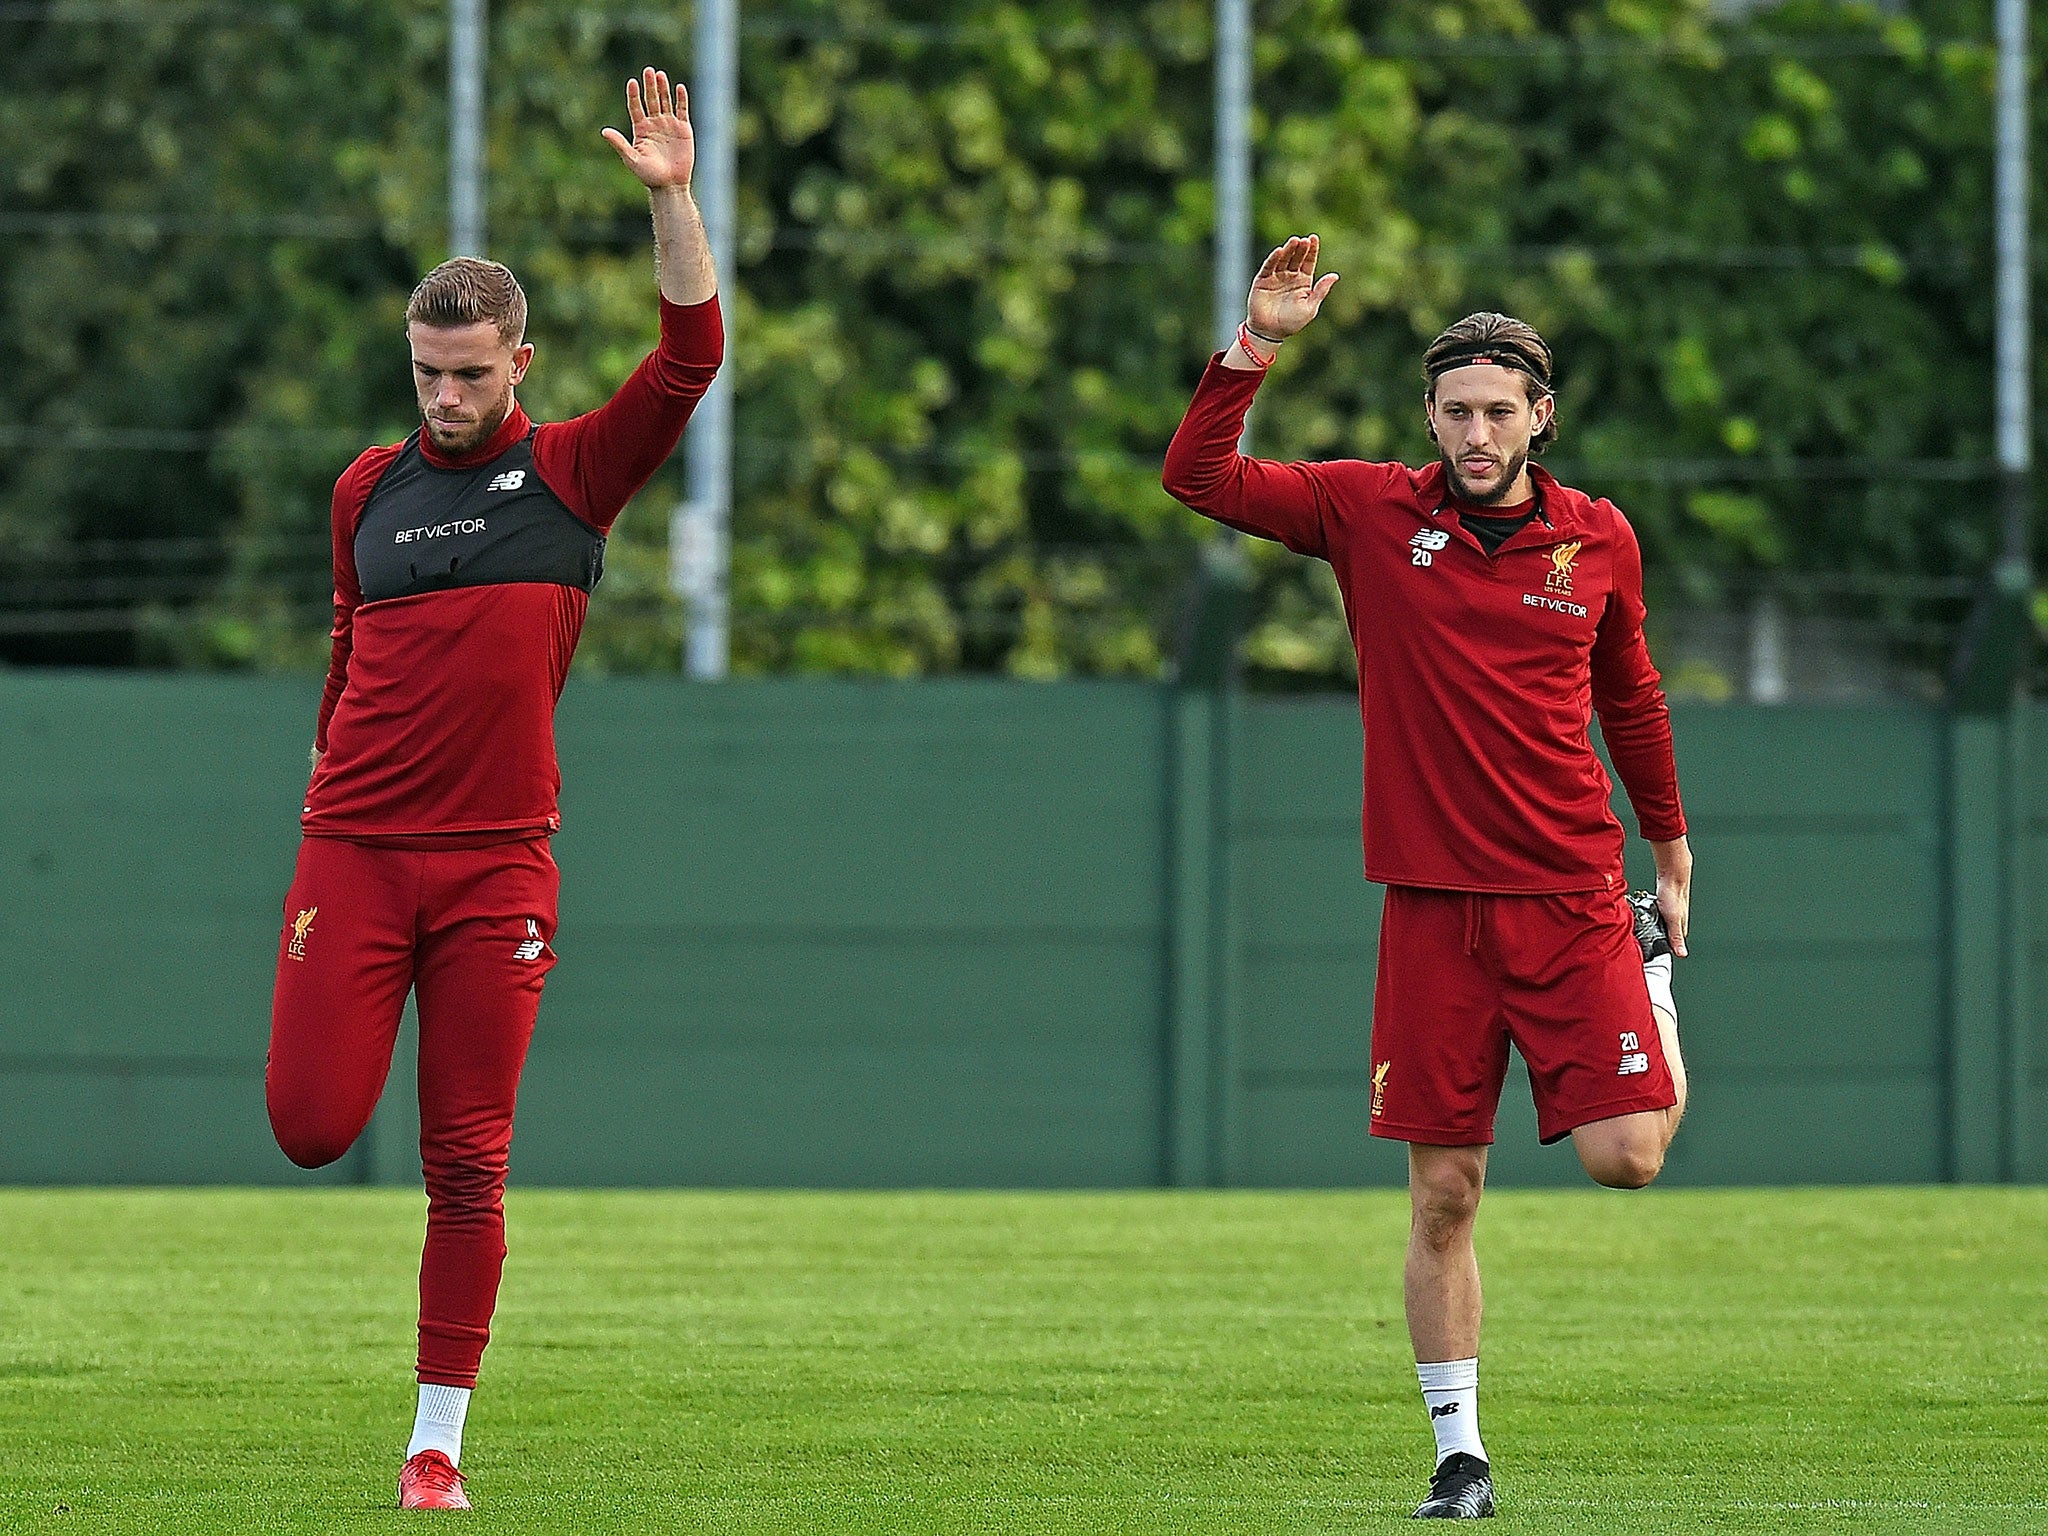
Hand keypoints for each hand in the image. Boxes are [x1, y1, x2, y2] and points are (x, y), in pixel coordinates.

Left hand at [602, 67, 694, 190]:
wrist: (670, 185)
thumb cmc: (649, 175)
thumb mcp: (632, 159)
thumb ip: (619, 144)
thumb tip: (604, 131)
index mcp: (641, 129)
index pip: (636, 107)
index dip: (634, 95)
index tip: (632, 83)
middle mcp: (654, 124)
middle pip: (651, 100)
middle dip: (649, 86)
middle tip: (648, 71)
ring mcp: (669, 125)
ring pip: (665, 102)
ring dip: (663, 88)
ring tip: (660, 75)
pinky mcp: (683, 129)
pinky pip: (682, 110)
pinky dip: (681, 99)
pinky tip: (679, 87)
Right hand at [1247, 235, 1338, 339]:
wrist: (1270, 332)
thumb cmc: (1292, 322)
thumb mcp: (1310, 307)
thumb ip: (1321, 291)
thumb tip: (1335, 276)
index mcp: (1303, 281)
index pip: (1308, 261)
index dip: (1312, 250)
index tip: (1314, 238)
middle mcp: (1290, 276)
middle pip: (1296, 258)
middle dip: (1300, 248)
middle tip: (1304, 240)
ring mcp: (1276, 277)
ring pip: (1283, 259)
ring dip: (1288, 250)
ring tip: (1294, 241)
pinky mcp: (1262, 280)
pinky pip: (1268, 267)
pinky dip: (1273, 259)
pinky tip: (1279, 251)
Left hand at [1649, 836, 1690, 956]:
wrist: (1671, 874)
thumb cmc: (1674, 894)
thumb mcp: (1673, 919)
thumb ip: (1676, 937)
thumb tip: (1682, 953)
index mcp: (1681, 928)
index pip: (1672, 945)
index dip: (1661, 950)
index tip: (1650, 955)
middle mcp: (1677, 922)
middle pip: (1663, 936)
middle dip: (1652, 939)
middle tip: (1641, 941)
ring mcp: (1669, 914)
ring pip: (1657, 926)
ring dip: (1649, 928)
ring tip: (1639, 928)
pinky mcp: (1663, 907)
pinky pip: (1653, 917)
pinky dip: (1648, 918)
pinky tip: (1642, 916)